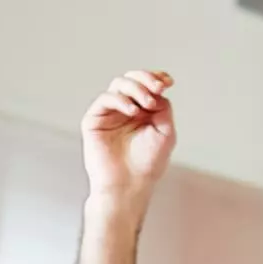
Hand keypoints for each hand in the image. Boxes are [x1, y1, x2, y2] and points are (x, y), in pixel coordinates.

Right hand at [81, 71, 175, 205]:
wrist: (128, 185)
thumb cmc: (147, 165)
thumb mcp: (166, 132)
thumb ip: (164, 108)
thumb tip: (157, 90)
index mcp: (143, 112)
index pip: (147, 85)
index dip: (156, 77)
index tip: (167, 82)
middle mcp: (126, 110)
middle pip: (132, 79)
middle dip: (146, 78)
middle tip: (157, 88)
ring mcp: (110, 114)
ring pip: (119, 84)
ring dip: (136, 88)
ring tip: (147, 103)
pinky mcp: (95, 120)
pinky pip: (106, 99)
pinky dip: (120, 100)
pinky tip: (132, 111)